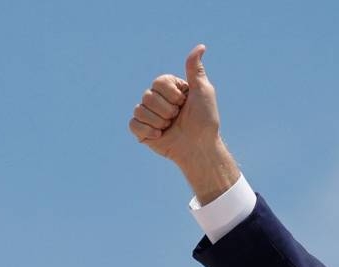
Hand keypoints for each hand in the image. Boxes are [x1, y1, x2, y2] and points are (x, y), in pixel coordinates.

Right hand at [130, 45, 239, 202]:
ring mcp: (149, 114)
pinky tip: (160, 135)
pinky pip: (133, 123)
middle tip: (178, 117)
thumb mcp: (203, 91)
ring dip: (160, 121)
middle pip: (148, 95)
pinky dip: (148, 131)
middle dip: (167, 110)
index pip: (159, 82)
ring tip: (171, 127)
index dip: (172, 95)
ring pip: (140, 109)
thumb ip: (195, 69)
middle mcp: (158, 99)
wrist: (200, 147)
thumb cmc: (205, 120)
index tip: (185, 103)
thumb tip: (201, 46)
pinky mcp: (142, 130)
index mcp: (170, 88)